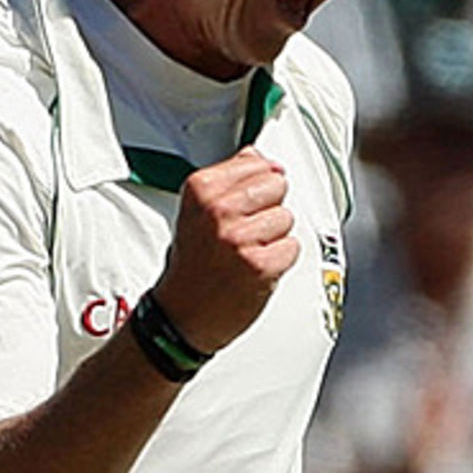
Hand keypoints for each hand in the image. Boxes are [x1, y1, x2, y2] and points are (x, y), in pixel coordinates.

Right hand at [154, 146, 299, 355]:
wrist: (181, 316)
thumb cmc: (192, 267)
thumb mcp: (198, 212)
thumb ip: (229, 180)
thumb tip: (259, 157)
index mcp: (202, 189)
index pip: (258, 162)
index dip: (259, 185)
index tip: (244, 205)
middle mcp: (218, 210)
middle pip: (278, 186)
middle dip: (269, 208)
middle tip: (246, 233)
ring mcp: (239, 238)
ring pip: (286, 218)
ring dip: (274, 238)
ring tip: (248, 254)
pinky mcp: (259, 265)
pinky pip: (291, 248)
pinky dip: (279, 262)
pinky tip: (255, 270)